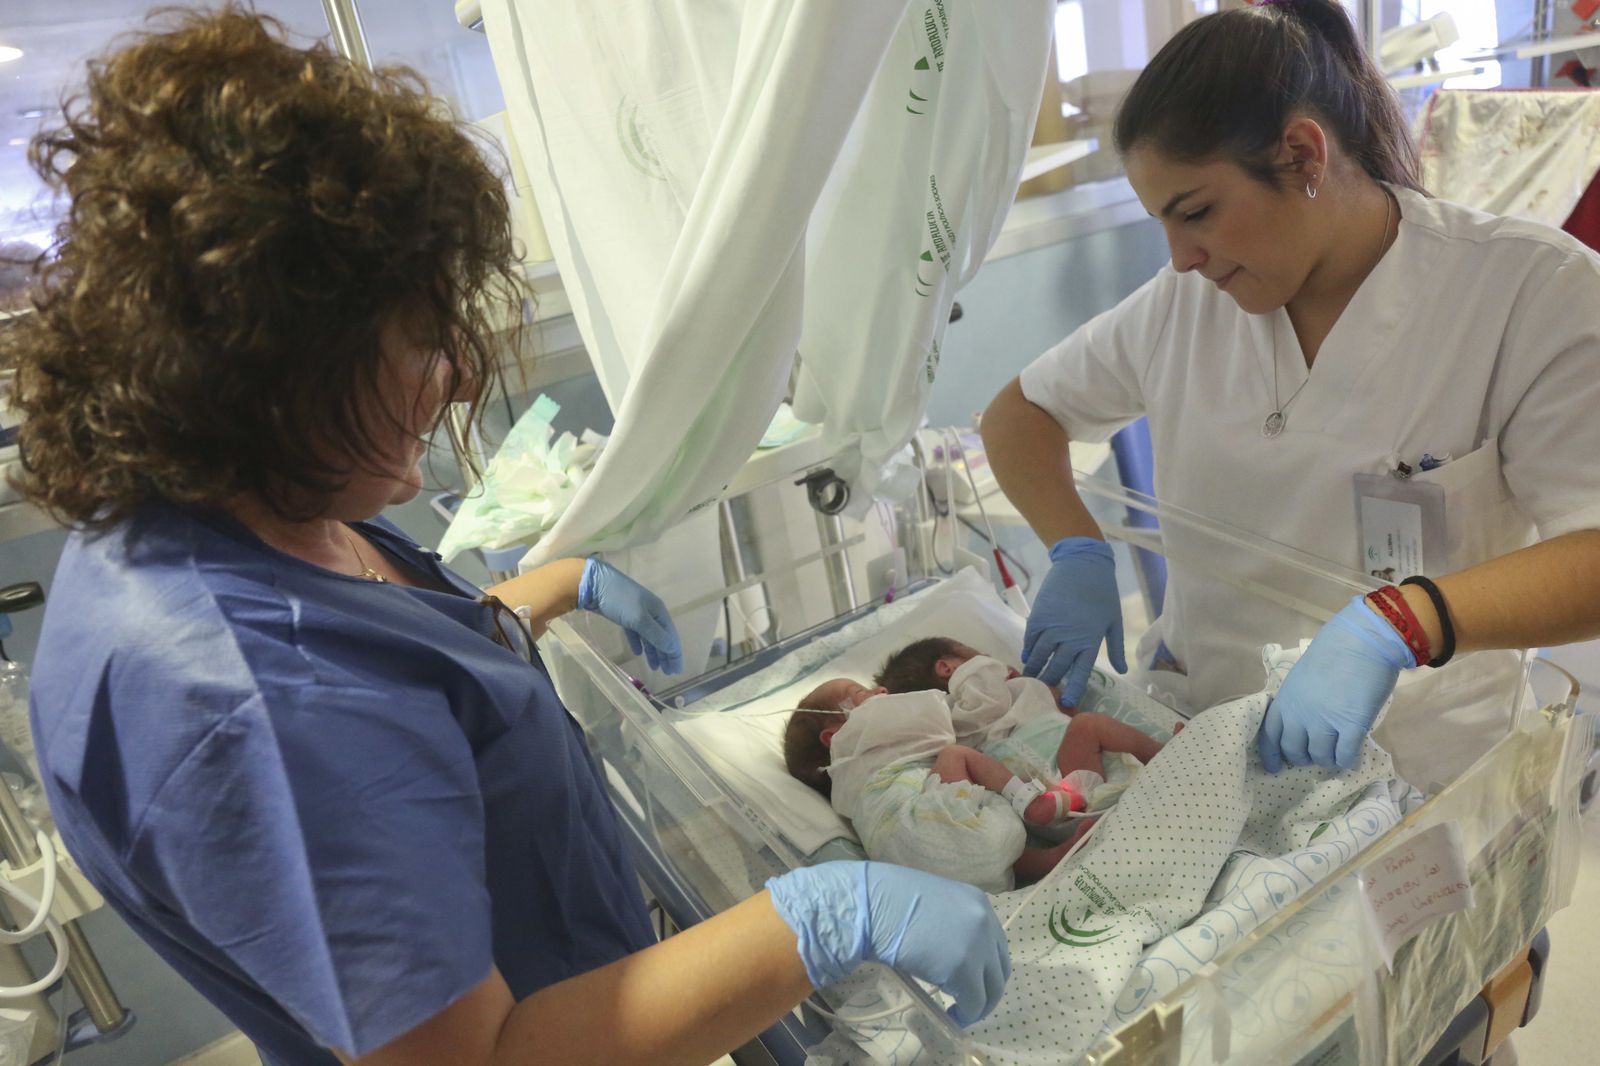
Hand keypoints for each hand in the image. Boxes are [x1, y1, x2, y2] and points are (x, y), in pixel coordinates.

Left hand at [577, 559, 683, 673]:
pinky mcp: (623, 614)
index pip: (670, 636)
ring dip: (653, 651)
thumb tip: (673, 649)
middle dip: (665, 654)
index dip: (674, 654)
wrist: (593, 584)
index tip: (676, 671)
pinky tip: (637, 652)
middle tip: (667, 673)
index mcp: (658, 611)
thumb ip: (656, 635)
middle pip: (661, 636)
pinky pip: (635, 632)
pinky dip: (638, 642)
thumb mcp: (640, 619)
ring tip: (654, 667)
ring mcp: (636, 612)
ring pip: (649, 635)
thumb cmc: (619, 600)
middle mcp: (650, 612)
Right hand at [766, 861, 1008, 1026]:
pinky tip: (954, 1014)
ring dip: (979, 1004)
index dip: (986, 965)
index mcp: (977, 901)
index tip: (974, 979)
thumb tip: (952, 949)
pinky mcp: (963, 969)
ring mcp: (977, 945)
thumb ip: (953, 922)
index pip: (996, 941)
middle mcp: (985, 922)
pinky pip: (974, 1002)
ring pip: (992, 989)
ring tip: (962, 1011)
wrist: (871, 905)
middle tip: (971, 1001)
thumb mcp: (933, 903)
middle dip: (988, 988)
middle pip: (1000, 966)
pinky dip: (967, 1014)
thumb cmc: (891, 900)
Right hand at [1022, 537, 1126, 707]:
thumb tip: (1122, 671)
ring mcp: (1052, 627)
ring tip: (1031, 679)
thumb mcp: (1114, 620)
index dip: (1073, 689)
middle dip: (1050, 682)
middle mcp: (1069, 638)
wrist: (1082, 564)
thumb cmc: (1103, 592)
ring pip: (1040, 655)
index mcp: (1090, 640)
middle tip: (1044, 692)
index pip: (1080, 672)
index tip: (1066, 703)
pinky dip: (1028, 650)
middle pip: (1056, 667)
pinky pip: (1030, 639)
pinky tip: (1028, 657)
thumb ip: (1117, 647)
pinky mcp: (1039, 616)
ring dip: (1035, 669)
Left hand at [1258, 595, 1413, 771]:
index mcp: (1285, 701)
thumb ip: (1298, 701)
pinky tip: (1351, 757)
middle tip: (1313, 757)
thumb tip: (1304, 721)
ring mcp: (1325, 723)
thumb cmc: (1333, 653)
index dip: (1272, 755)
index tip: (1275, 768)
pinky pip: (1345, 756)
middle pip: (1294, 751)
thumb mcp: (1301, 677)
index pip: (1270, 736)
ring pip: (1321, 757)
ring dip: (1327, 760)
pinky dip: (1347, 760)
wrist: (1361, 641)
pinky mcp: (1351, 727)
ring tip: (1335, 755)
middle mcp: (1300, 716)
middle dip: (1303, 759)